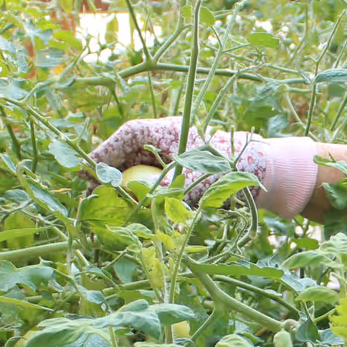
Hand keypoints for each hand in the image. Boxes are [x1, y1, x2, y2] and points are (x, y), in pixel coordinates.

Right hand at [87, 117, 318, 217]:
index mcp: (167, 130)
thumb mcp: (191, 182)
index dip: (102, 152)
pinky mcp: (176, 176)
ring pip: (135, 172)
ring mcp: (170, 158)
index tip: (83, 170)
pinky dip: (139, 199)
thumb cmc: (229, 172)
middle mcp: (166, 142)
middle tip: (89, 198)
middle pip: (125, 154)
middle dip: (106, 176)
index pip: (126, 135)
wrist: (263, 176)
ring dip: (121, 191)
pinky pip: (149, 185)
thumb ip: (160, 191)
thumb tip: (131, 202)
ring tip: (104, 210)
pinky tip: (128, 216)